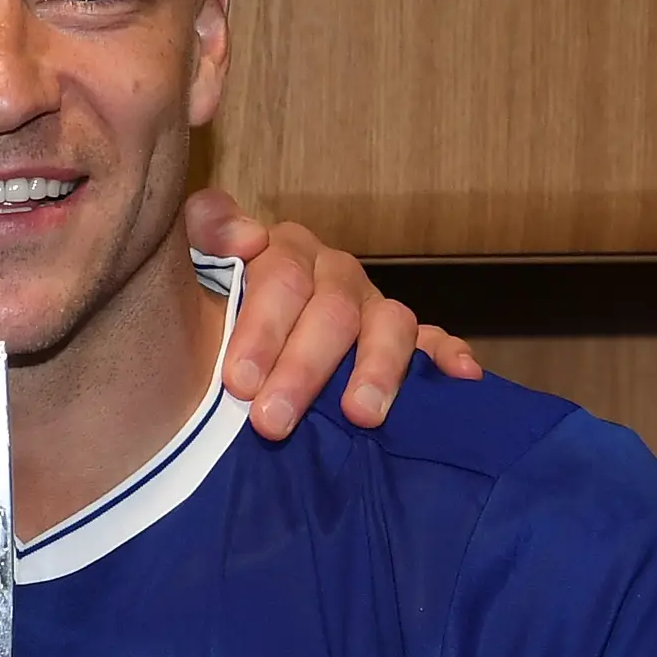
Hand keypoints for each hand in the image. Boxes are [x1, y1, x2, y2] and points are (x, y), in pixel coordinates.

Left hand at [181, 190, 483, 438]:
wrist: (230, 357)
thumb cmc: (208, 317)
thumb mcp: (193, 271)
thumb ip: (205, 235)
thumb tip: (248, 237)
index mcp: (286, 255)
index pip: (281, 278)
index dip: (261, 328)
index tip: (237, 380)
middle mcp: (334, 276)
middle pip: (331, 311)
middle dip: (302, 369)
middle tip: (272, 421)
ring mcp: (372, 307)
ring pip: (388, 325)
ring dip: (377, 370)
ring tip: (360, 415)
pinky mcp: (406, 339)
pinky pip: (435, 341)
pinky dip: (450, 355)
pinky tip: (463, 377)